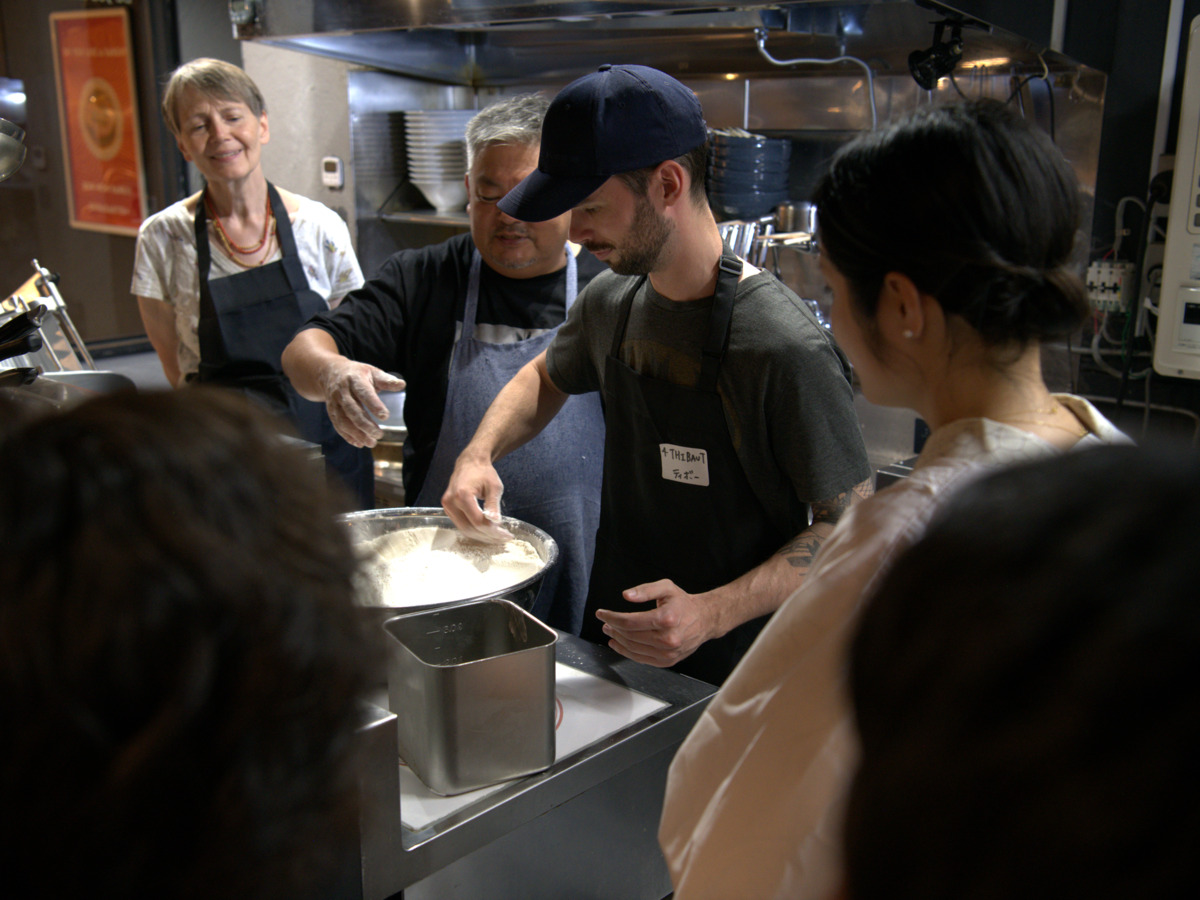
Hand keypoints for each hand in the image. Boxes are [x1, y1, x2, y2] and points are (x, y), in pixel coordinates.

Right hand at [317, 358, 404, 447]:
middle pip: (352, 410)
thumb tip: (402, 384)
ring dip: (357, 434)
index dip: (374, 405)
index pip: (364, 393)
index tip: (385, 416)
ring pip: (343, 420)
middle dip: (366, 425)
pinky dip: (348, 436)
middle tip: (379, 434)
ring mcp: (335, 402)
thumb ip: (386, 380)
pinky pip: (337, 425)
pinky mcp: (331, 411)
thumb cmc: (357, 374)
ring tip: (372, 443)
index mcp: (355, 379)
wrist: (331, 373)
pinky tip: (359, 443)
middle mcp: (342, 391)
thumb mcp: (372, 372)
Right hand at [440, 450, 513, 542]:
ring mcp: (447, 506)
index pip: (478, 521)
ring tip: (497, 537)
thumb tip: (495, 522)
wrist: (470, 463)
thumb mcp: (494, 487)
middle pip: (470, 528)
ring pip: (464, 529)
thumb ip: (493, 504)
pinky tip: (487, 532)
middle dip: (488, 536)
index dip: (493, 531)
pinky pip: (461, 524)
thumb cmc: (484, 472)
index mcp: (462, 495)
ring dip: (481, 536)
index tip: (507, 535)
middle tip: (504, 538)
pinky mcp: (448, 509)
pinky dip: (474, 530)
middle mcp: (451, 502)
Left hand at [594, 579, 717, 667]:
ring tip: (610, 631)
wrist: (704, 620)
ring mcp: (668, 653)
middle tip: (605, 622)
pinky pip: (641, 659)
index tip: (602, 613)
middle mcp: (669, 638)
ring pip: (633, 649)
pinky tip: (618, 644)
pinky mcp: (668, 661)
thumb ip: (645, 590)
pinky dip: (626, 652)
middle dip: (613, 628)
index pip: (630, 621)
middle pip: (630, 636)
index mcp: (667, 618)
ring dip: (617, 640)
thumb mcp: (666, 587)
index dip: (612, 617)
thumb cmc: (683, 603)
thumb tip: (626, 595)